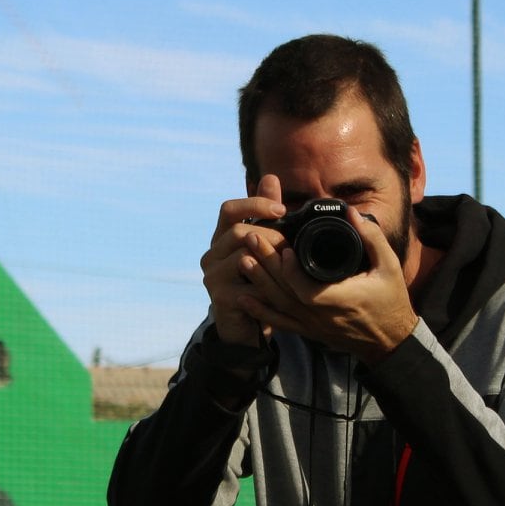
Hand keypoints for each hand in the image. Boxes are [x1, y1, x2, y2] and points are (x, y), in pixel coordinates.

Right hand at [200, 174, 286, 346]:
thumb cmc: (257, 283)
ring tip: (291, 267)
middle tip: (292, 247)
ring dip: (272, 261)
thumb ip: (266, 215)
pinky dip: (270, 285)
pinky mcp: (221, 299)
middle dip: (271, 237)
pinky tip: (285, 289)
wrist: (246, 327)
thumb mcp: (263, 247)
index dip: (254, 204)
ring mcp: (213, 277)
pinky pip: (248, 285)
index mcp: (221, 238)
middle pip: (239, 232)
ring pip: (243, 257)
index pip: (229, 209)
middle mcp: (212, 255)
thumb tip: (270, 178)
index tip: (282, 209)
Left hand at [234, 201, 417, 362]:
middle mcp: (322, 315)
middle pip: (285, 292)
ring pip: (279, 306)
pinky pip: (280, 323)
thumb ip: (371, 238)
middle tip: (251, 238)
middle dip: (266, 265)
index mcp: (341, 300)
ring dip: (259, 283)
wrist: (389, 339)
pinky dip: (261, 312)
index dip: (291, 271)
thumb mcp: (389, 266)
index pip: (306, 289)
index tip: (283, 248)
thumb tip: (351, 213)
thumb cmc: (390, 300)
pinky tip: (244, 298)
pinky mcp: (308, 331)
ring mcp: (313, 325)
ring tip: (243, 260)